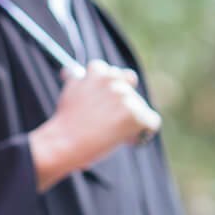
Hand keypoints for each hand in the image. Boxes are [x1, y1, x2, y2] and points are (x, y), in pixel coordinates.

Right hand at [30, 60, 161, 191]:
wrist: (62, 143)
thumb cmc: (64, 123)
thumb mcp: (70, 92)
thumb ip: (81, 81)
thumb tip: (71, 72)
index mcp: (96, 71)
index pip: (111, 72)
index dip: (109, 88)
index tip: (103, 103)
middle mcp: (112, 80)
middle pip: (129, 84)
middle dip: (122, 101)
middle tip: (109, 120)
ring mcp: (124, 96)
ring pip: (140, 105)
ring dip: (132, 117)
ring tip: (114, 131)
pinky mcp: (134, 114)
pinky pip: (152, 122)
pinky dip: (144, 132)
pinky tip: (127, 139)